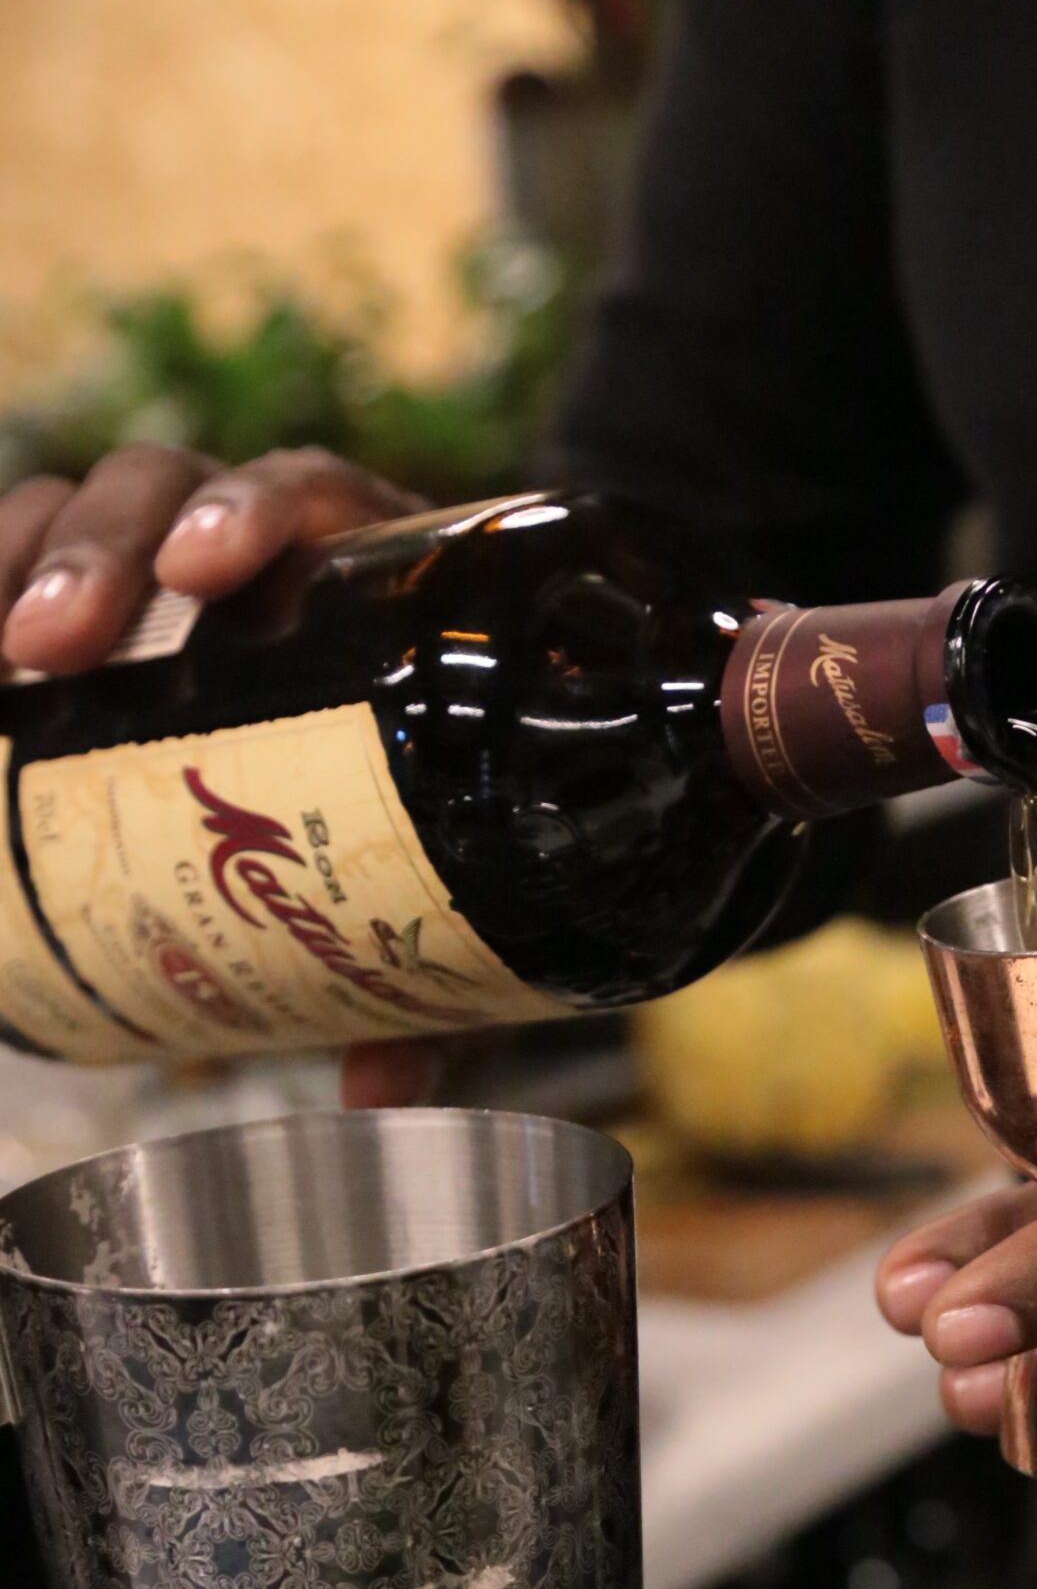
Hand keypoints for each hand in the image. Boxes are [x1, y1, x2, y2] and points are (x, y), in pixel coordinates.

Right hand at [0, 444, 436, 1105]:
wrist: (442, 755)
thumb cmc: (444, 815)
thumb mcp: (443, 895)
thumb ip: (427, 989)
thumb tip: (372, 1095)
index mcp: (365, 573)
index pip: (303, 493)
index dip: (252, 512)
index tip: (210, 577)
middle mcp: (261, 544)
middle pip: (166, 494)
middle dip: (100, 554)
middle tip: (53, 646)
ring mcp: (170, 561)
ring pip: (82, 511)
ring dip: (27, 559)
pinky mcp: (106, 601)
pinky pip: (25, 558)